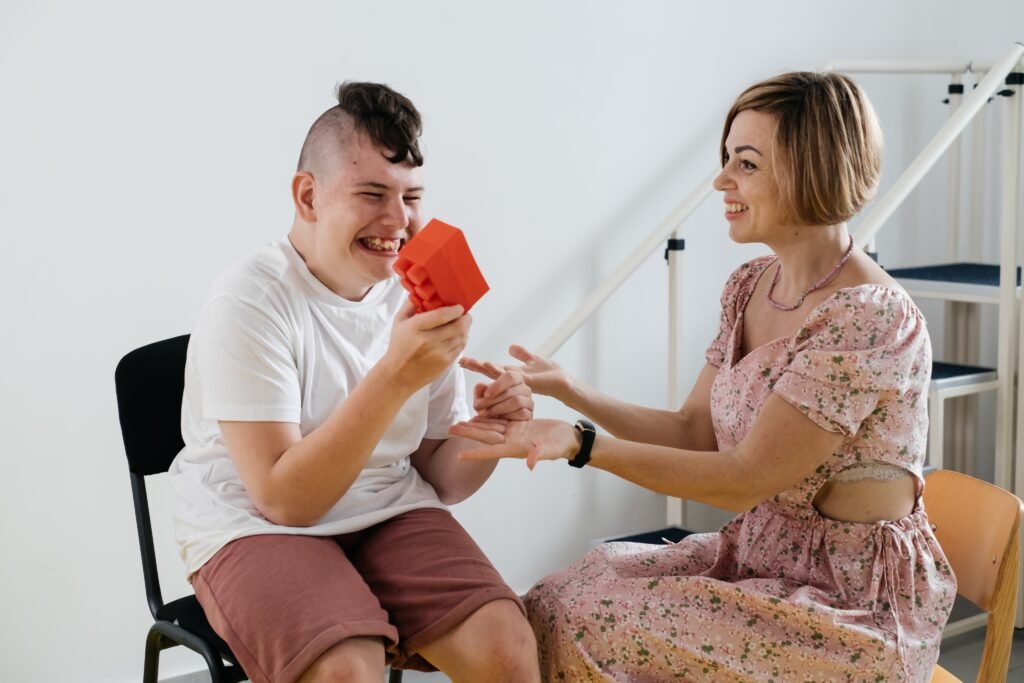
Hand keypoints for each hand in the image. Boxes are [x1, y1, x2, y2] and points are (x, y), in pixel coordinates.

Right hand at [380, 301, 470, 391]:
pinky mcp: (444, 364)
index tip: (459, 307)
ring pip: (461, 337)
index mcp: (416, 327)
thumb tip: (422, 292)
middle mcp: (428, 340)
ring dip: (465, 329)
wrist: (397, 375)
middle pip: (457, 326)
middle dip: (466, 318)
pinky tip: (458, 337)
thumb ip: (411, 305)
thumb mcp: (399, 322)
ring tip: (462, 325)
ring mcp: (438, 354)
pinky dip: (462, 340)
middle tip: (465, 315)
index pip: (442, 315)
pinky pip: (460, 348)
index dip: (455, 310)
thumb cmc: (399, 347)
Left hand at [449, 417, 578, 469]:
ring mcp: (515, 433)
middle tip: (450, 429)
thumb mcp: (552, 449)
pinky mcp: (519, 425)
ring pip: (490, 428)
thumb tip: (530, 464)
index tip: (459, 455)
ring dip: (475, 426)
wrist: (569, 438)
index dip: (476, 453)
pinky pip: (500, 421)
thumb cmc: (562, 445)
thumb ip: (540, 455)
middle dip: (468, 434)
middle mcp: (512, 441)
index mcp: (517, 448)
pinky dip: (488, 418)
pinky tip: (477, 415)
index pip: (492, 451)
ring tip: (458, 423)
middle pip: (486, 437)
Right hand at [460, 344, 572, 402]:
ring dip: (483, 368)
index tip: (463, 360)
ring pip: (496, 375)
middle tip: (459, 361)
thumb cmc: (551, 374)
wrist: (564, 383)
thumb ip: (522, 354)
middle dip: (475, 367)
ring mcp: (518, 381)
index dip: (478, 365)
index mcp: (512, 374)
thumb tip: (511, 346)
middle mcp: (512, 379)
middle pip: (489, 372)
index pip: (491, 368)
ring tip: (469, 362)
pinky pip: (510, 376)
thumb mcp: (534, 359)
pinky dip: (498, 371)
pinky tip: (488, 365)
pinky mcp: (526, 382)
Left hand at [472, 368, 533, 419]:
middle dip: (493, 400)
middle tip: (480, 407)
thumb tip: (482, 386)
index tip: (486, 395)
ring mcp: (529, 401)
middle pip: (511, 391)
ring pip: (517, 401)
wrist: (494, 423)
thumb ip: (480, 389)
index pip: (510, 376)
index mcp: (514, 378)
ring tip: (486, 413)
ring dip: (498, 408)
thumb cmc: (487, 406)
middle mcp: (524, 388)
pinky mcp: (529, 413)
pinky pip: (521, 413)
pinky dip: (507, 416)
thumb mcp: (480, 396)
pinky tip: (499, 418)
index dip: (498, 385)